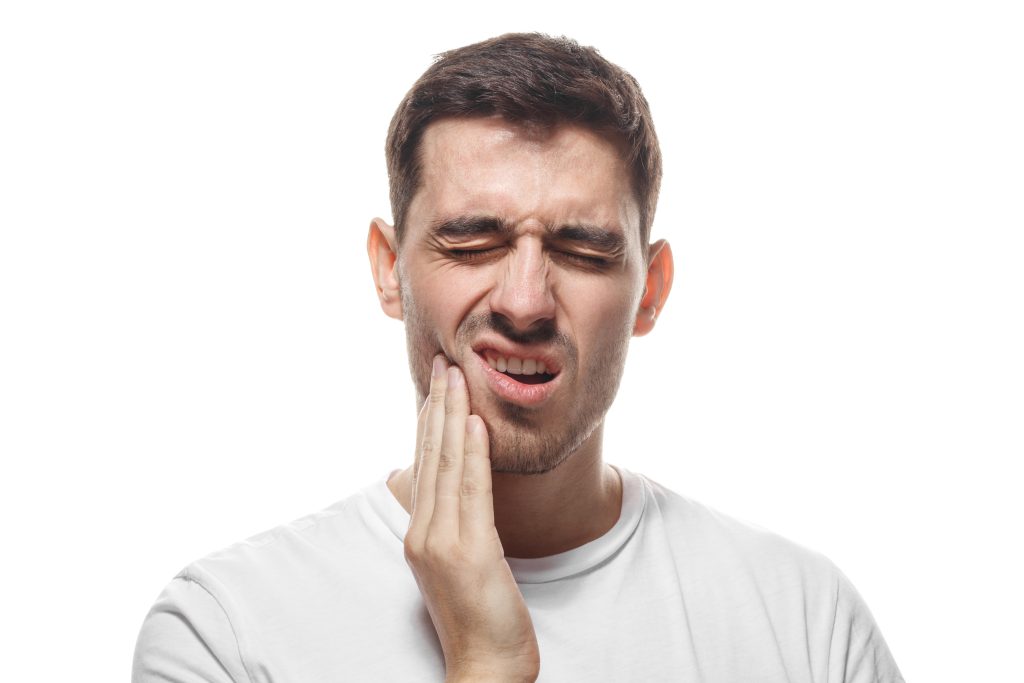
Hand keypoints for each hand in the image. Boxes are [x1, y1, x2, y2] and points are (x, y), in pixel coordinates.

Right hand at [403, 355, 539, 682]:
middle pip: (430, 457)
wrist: (484, 668)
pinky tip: (474, 423)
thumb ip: (452, 528)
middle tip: (443, 362)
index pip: (423, 465)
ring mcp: (442, 542)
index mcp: (420, 535)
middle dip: (437, 405)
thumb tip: (455, 494)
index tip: (436, 385)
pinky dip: (471, 454)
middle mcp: (423, 533)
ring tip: (457, 376)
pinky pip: (470, 492)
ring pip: (446, 466)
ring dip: (452, 416)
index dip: (429, 422)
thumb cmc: (478, 620)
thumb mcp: (457, 567)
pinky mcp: (468, 552)